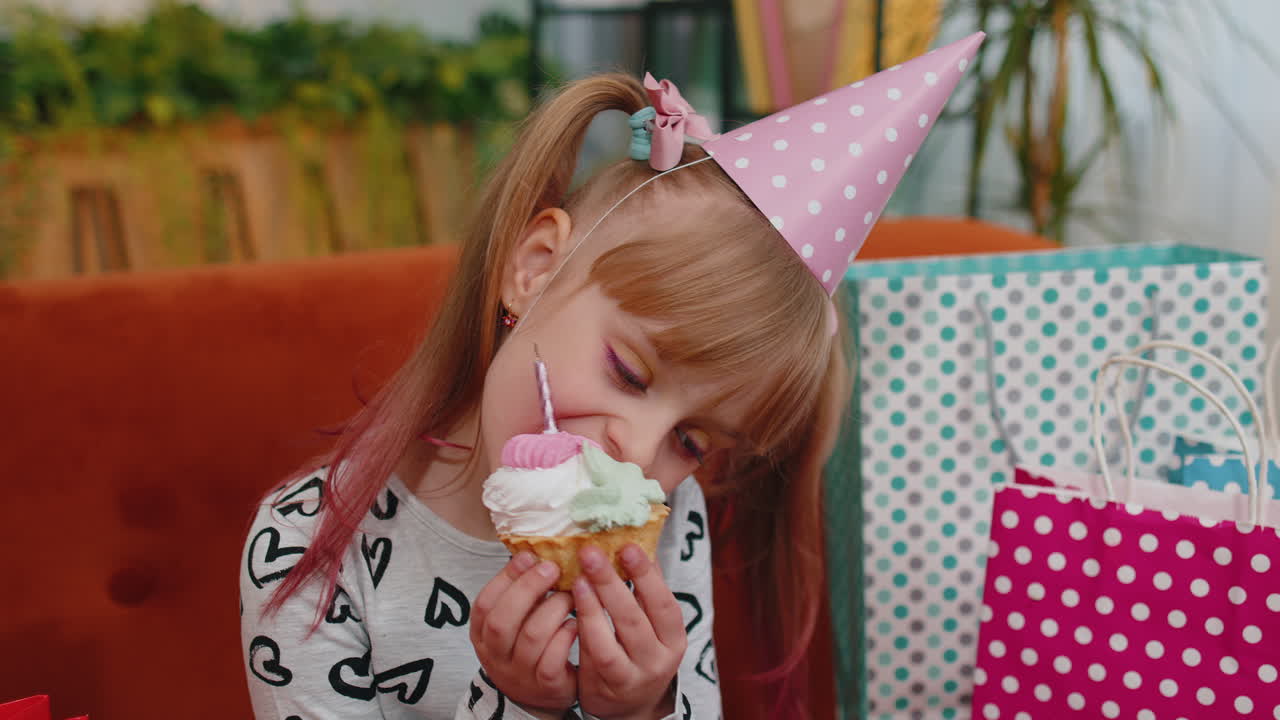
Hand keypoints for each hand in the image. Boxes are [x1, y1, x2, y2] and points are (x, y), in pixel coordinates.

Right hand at [471, 552, 578, 715]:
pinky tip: (576, 624)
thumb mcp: (515, 620)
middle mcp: (496, 654)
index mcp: (483, 634)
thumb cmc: (527, 645)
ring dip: (555, 608)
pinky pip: (554, 658)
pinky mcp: (546, 685)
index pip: (485, 603)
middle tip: (553, 568)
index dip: (506, 577)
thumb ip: (520, 592)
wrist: (538, 695)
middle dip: (529, 588)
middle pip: (503, 619)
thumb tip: (533, 551)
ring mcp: (519, 672)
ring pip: (533, 636)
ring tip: (570, 596)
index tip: (529, 556)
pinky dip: (566, 635)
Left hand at [574, 544, 685, 719]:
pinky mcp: (608, 687)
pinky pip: (594, 655)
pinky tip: (572, 609)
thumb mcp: (651, 625)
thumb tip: (638, 541)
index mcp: (674, 637)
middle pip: (635, 618)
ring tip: (577, 578)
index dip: (647, 576)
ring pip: (612, 639)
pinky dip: (584, 629)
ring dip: (593, 606)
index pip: (664, 604)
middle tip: (590, 553)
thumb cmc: (637, 651)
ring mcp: (634, 676)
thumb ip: (645, 591)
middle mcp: (659, 659)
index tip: (628, 547)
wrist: (629, 704)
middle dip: (611, 583)